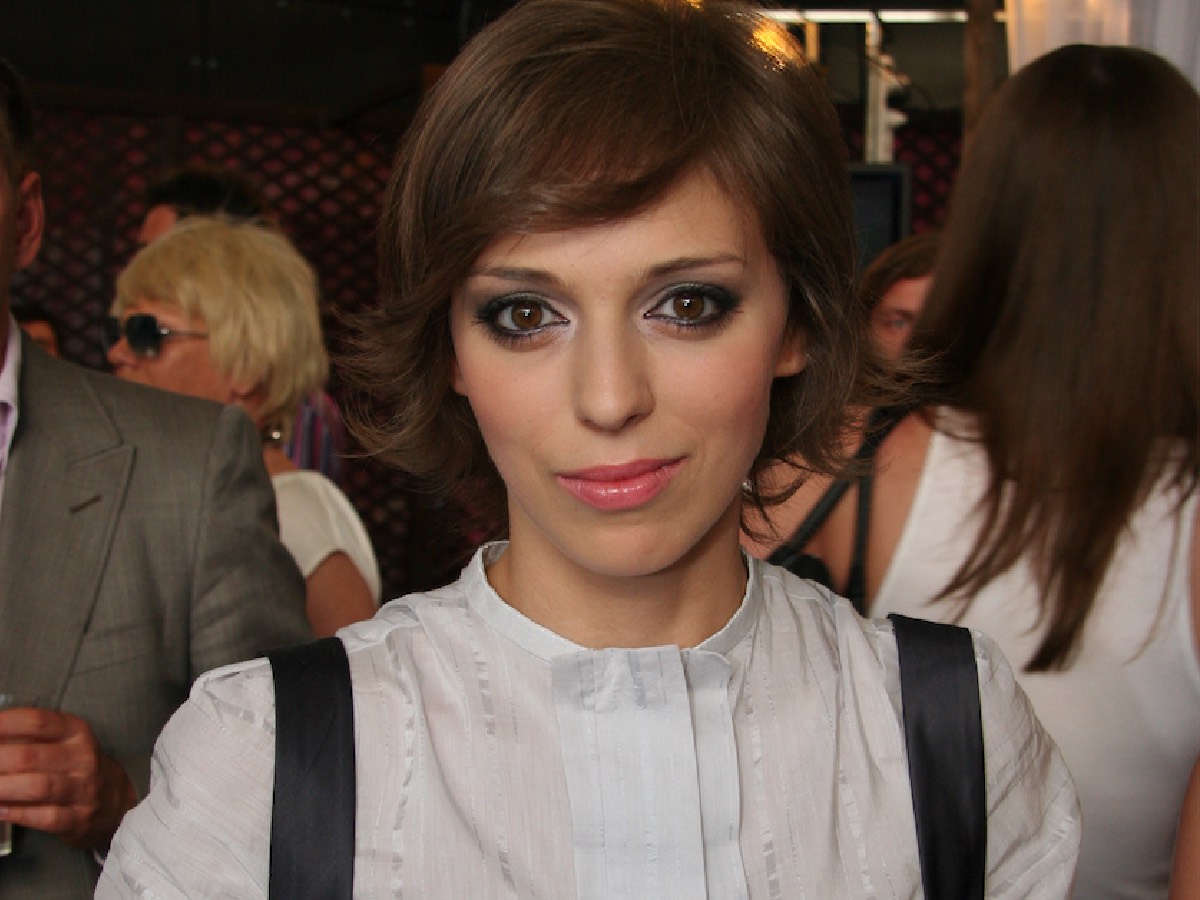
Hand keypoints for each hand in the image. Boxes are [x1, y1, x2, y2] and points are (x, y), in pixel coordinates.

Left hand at [0, 707, 137, 849]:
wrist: (112, 803)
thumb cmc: (74, 767)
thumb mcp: (62, 743)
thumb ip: (29, 739)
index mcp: (76, 732)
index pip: (37, 722)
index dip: (3, 725)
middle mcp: (82, 758)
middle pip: (29, 756)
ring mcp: (82, 790)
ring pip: (36, 787)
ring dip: (1, 788)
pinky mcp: (77, 819)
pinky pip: (42, 817)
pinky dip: (15, 813)